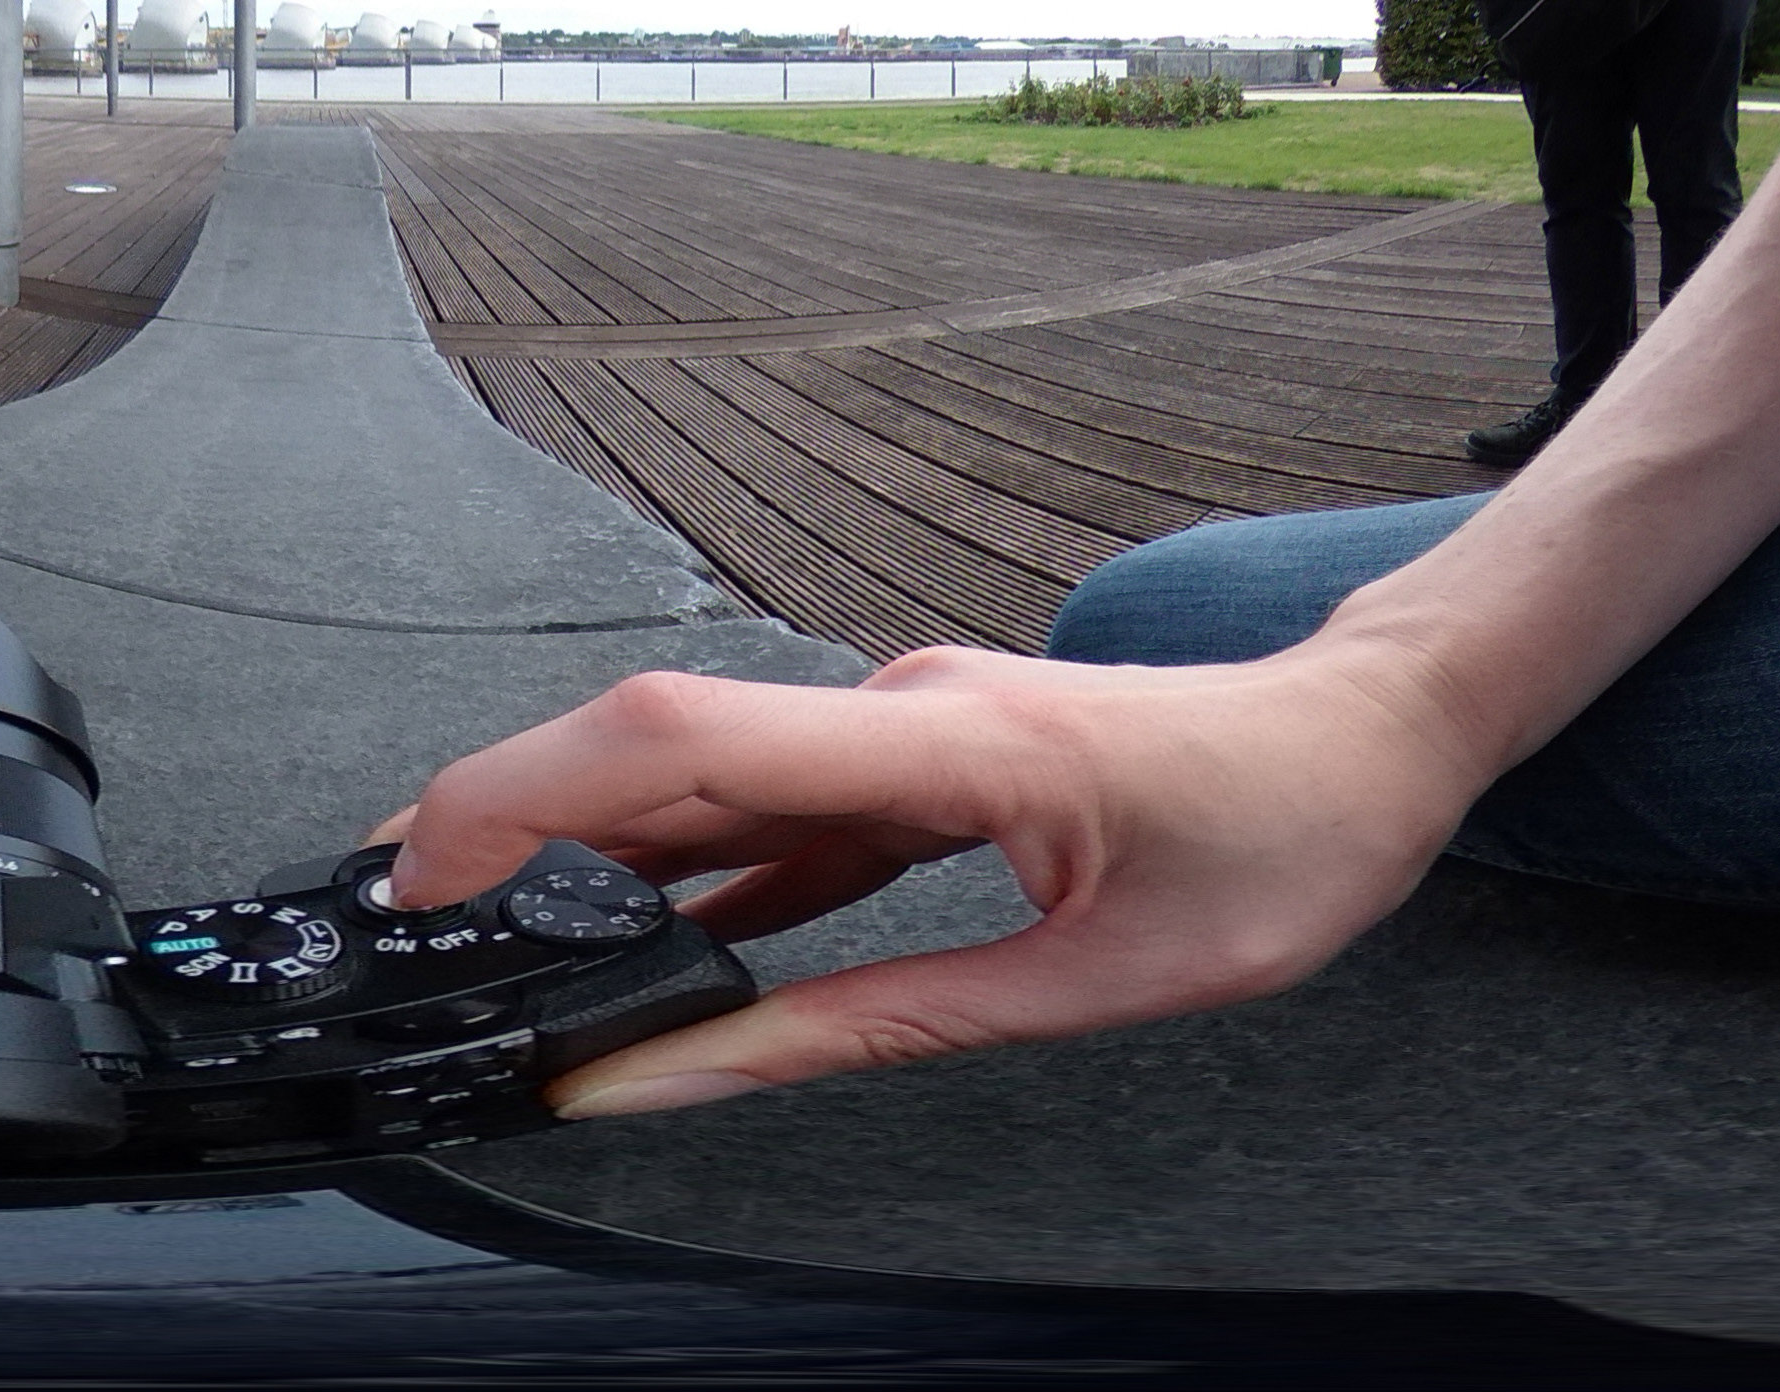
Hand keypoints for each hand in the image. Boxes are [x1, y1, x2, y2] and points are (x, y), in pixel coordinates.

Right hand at [370, 642, 1499, 1117]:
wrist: (1380, 735)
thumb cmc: (1280, 841)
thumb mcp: (1088, 981)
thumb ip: (869, 1029)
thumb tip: (693, 1072)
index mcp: (941, 745)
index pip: (679, 741)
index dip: (527, 796)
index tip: (425, 874)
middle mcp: (901, 708)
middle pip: (653, 747)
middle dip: (504, 825)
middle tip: (400, 925)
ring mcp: (905, 727)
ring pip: (701, 778)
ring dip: (585, 853)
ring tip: (490, 942)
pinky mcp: (920, 762)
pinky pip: (771, 809)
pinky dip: (685, 870)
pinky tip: (635, 941)